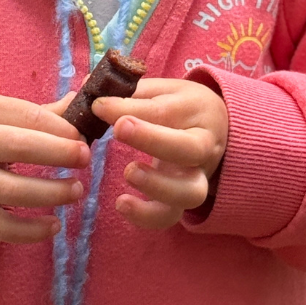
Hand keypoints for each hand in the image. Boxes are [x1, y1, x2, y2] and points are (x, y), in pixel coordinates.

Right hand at [0, 91, 89, 243]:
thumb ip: (40, 113)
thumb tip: (82, 102)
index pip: (26, 116)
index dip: (59, 127)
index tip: (81, 137)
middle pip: (19, 148)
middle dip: (58, 153)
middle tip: (85, 158)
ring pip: (12, 191)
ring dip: (50, 193)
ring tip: (76, 190)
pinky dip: (30, 231)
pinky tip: (54, 226)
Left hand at [93, 77, 227, 229]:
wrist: (218, 127)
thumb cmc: (179, 105)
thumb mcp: (161, 91)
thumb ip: (128, 92)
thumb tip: (87, 87)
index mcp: (194, 111)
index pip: (162, 110)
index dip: (128, 108)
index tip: (98, 106)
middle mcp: (203, 145)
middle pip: (188, 148)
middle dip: (152, 139)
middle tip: (120, 128)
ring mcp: (198, 176)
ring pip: (190, 191)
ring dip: (158, 185)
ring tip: (129, 172)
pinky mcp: (184, 199)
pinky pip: (172, 216)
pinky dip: (148, 216)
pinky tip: (122, 204)